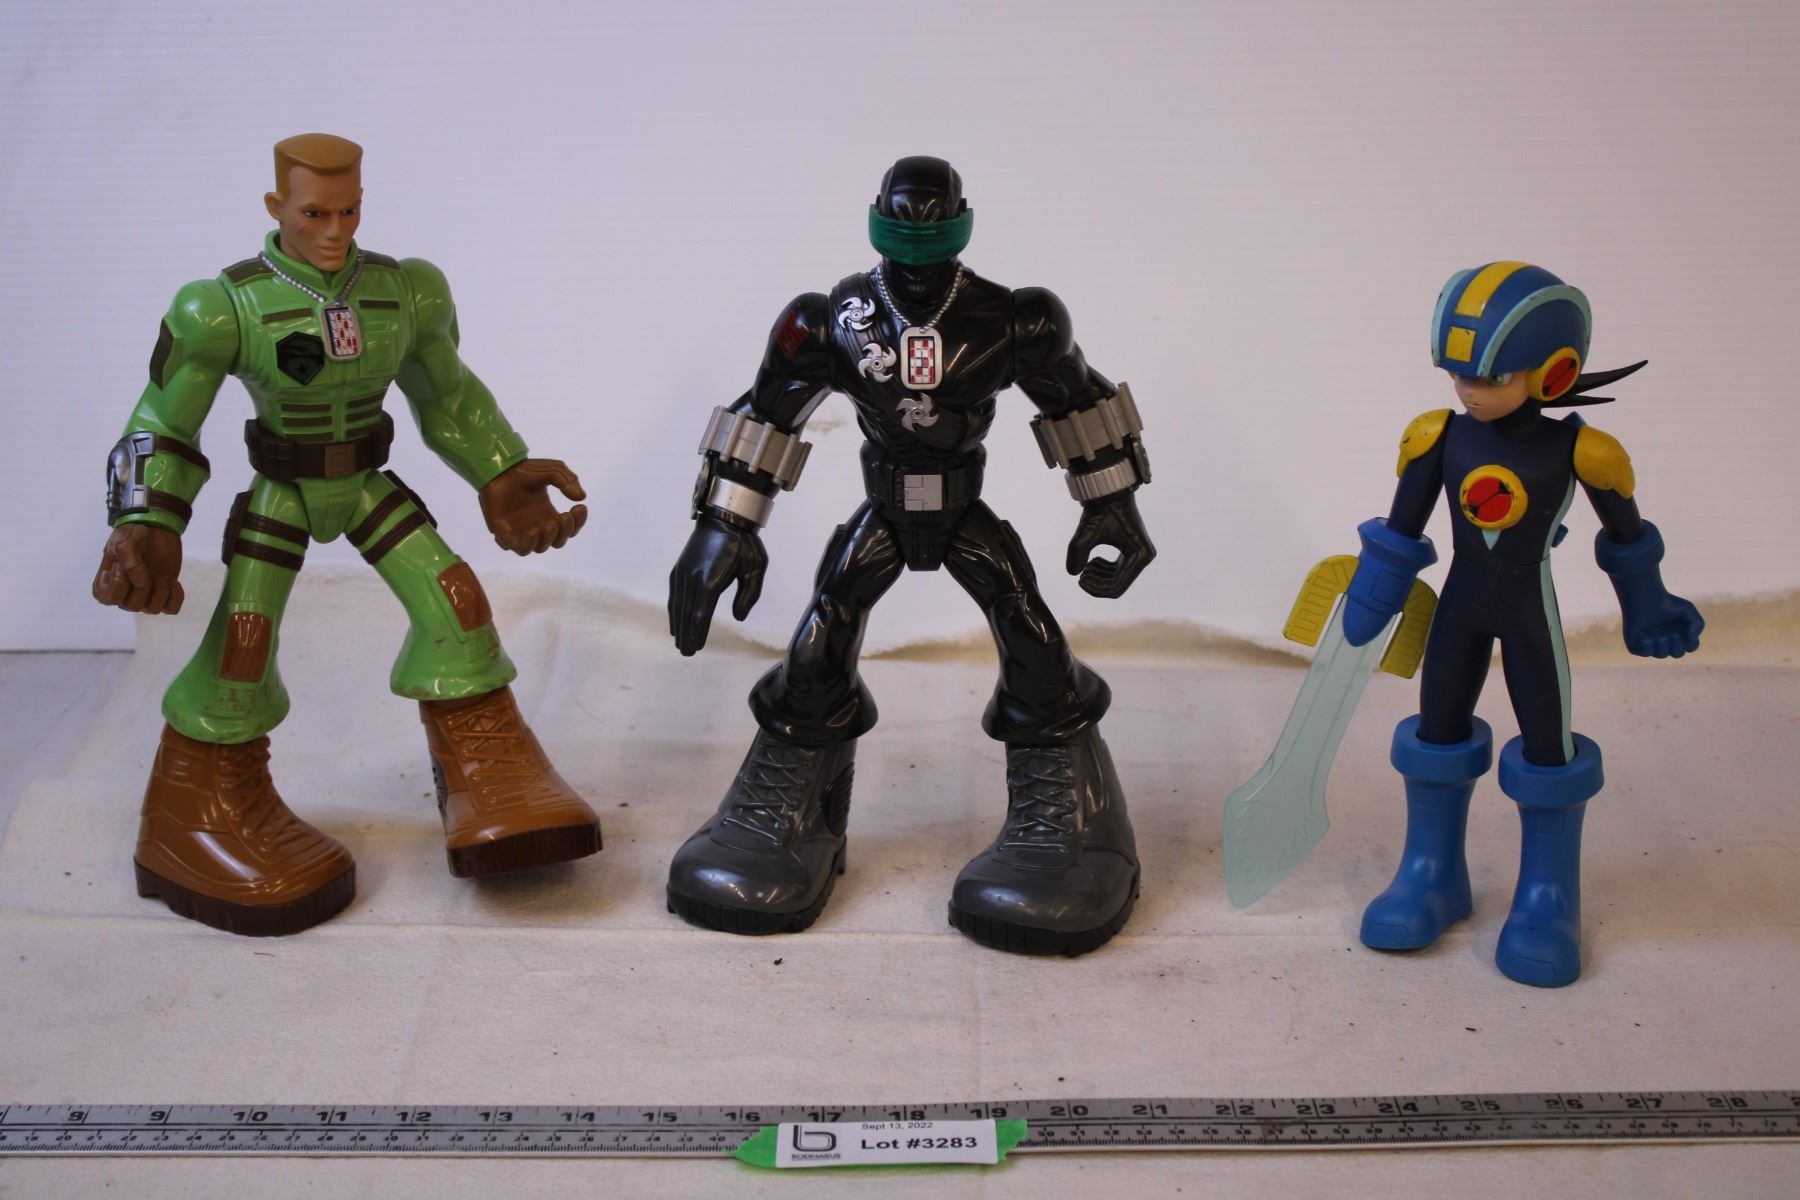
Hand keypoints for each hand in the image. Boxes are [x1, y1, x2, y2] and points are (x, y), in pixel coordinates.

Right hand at [92, 524, 184, 614]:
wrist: (156, 529)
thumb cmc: (134, 534)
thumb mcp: (124, 541)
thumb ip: (127, 559)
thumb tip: (141, 583)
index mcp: (106, 585)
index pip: (109, 599)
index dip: (118, 583)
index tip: (120, 565)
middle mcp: (124, 595)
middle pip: (132, 606)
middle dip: (143, 585)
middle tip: (145, 566)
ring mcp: (144, 597)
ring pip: (153, 610)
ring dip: (160, 589)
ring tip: (159, 573)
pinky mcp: (164, 595)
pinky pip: (171, 609)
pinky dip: (175, 595)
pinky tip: (172, 581)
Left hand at [479, 459, 588, 554]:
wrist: (498, 470)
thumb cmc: (523, 470)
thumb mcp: (552, 471)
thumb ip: (568, 481)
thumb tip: (582, 497)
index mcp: (548, 515)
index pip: (569, 528)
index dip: (578, 522)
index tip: (580, 507)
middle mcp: (537, 526)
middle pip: (557, 541)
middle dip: (565, 532)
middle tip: (564, 516)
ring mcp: (521, 531)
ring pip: (540, 548)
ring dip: (548, 539)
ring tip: (549, 524)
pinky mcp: (505, 534)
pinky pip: (520, 549)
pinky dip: (529, 544)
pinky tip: (533, 530)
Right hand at [668, 512, 767, 655]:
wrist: (723, 517)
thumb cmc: (744, 544)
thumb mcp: (756, 567)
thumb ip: (748, 594)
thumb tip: (738, 617)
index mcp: (710, 579)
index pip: (701, 613)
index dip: (697, 632)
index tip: (697, 648)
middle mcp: (692, 577)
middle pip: (686, 613)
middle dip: (686, 635)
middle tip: (687, 653)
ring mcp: (683, 572)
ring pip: (678, 605)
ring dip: (678, 625)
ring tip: (680, 643)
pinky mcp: (679, 568)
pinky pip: (674, 595)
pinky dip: (674, 611)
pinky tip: (675, 622)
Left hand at [1066, 491, 1154, 598]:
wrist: (1108, 492)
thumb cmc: (1100, 510)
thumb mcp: (1086, 531)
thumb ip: (1076, 552)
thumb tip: (1074, 573)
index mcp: (1141, 556)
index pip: (1117, 587)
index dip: (1096, 588)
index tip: (1080, 579)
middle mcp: (1144, 557)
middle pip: (1117, 586)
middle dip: (1096, 583)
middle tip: (1080, 574)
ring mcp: (1139, 555)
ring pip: (1116, 581)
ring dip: (1098, 577)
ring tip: (1085, 566)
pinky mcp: (1132, 552)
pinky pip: (1117, 572)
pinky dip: (1103, 570)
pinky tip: (1091, 561)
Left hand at [1622, 592, 1703, 658]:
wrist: (1644, 597)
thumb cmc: (1666, 603)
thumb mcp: (1688, 609)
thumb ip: (1697, 624)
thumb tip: (1692, 638)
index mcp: (1680, 636)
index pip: (1690, 647)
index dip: (1690, 642)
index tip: (1686, 630)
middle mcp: (1666, 643)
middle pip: (1677, 654)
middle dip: (1676, 642)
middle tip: (1671, 631)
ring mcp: (1652, 645)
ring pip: (1661, 654)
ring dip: (1661, 642)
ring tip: (1655, 630)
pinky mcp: (1637, 646)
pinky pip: (1645, 652)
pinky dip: (1647, 645)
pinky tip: (1644, 635)